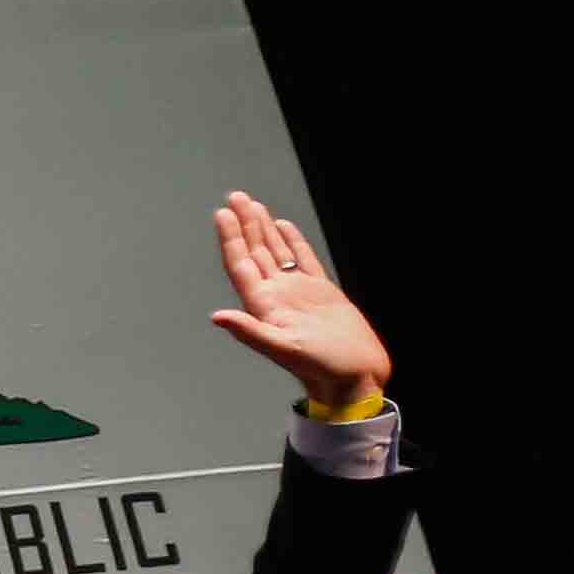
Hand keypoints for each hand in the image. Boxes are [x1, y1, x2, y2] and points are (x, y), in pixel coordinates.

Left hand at [208, 191, 391, 408]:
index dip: (231, 239)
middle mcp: (277, 296)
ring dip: (262, 229)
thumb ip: (250, 331)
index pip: (241, 265)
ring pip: (275, 252)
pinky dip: (291, 241)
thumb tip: (218, 317)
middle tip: (234, 197)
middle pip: (254, 252)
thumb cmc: (322, 368)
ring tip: (252, 205)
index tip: (222, 215)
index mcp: (265, 307)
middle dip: (243, 224)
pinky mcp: (320, 292)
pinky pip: (302, 259)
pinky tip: (282, 227)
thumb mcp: (284, 348)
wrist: (354, 376)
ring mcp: (297, 292)